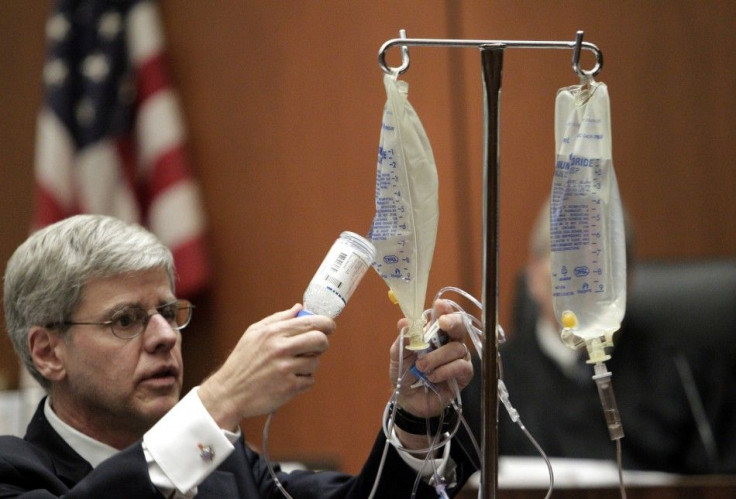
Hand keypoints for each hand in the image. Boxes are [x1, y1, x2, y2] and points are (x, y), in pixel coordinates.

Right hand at [199, 304, 334, 429]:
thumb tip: (299, 308)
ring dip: (309, 364)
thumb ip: (278, 319)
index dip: (326, 323)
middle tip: (315, 347)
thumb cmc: (242, 362)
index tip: (329, 326)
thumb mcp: (254, 333)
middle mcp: (281, 348)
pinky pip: (310, 380)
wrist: (230, 392)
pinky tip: (288, 379)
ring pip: (316, 362)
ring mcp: (286, 368)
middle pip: (320, 340)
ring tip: (293, 366)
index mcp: (273, 332)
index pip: (311, 322)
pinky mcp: (289, 387)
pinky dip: (303, 380)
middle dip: (322, 343)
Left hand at [389, 299, 472, 419]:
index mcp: (434, 333)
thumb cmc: (404, 373)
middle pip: (460, 326)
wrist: (408, 400)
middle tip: (443, 323)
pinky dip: (446, 370)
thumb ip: (402, 340)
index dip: (445, 309)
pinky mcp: (463, 375)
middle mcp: (449, 342)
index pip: (444, 315)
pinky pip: (461, 366)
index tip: (439, 306)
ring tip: (422, 366)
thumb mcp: (397, 355)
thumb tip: (404, 322)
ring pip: (457, 348)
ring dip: (437, 356)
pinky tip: (433, 377)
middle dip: (453, 321)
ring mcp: (458, 358)